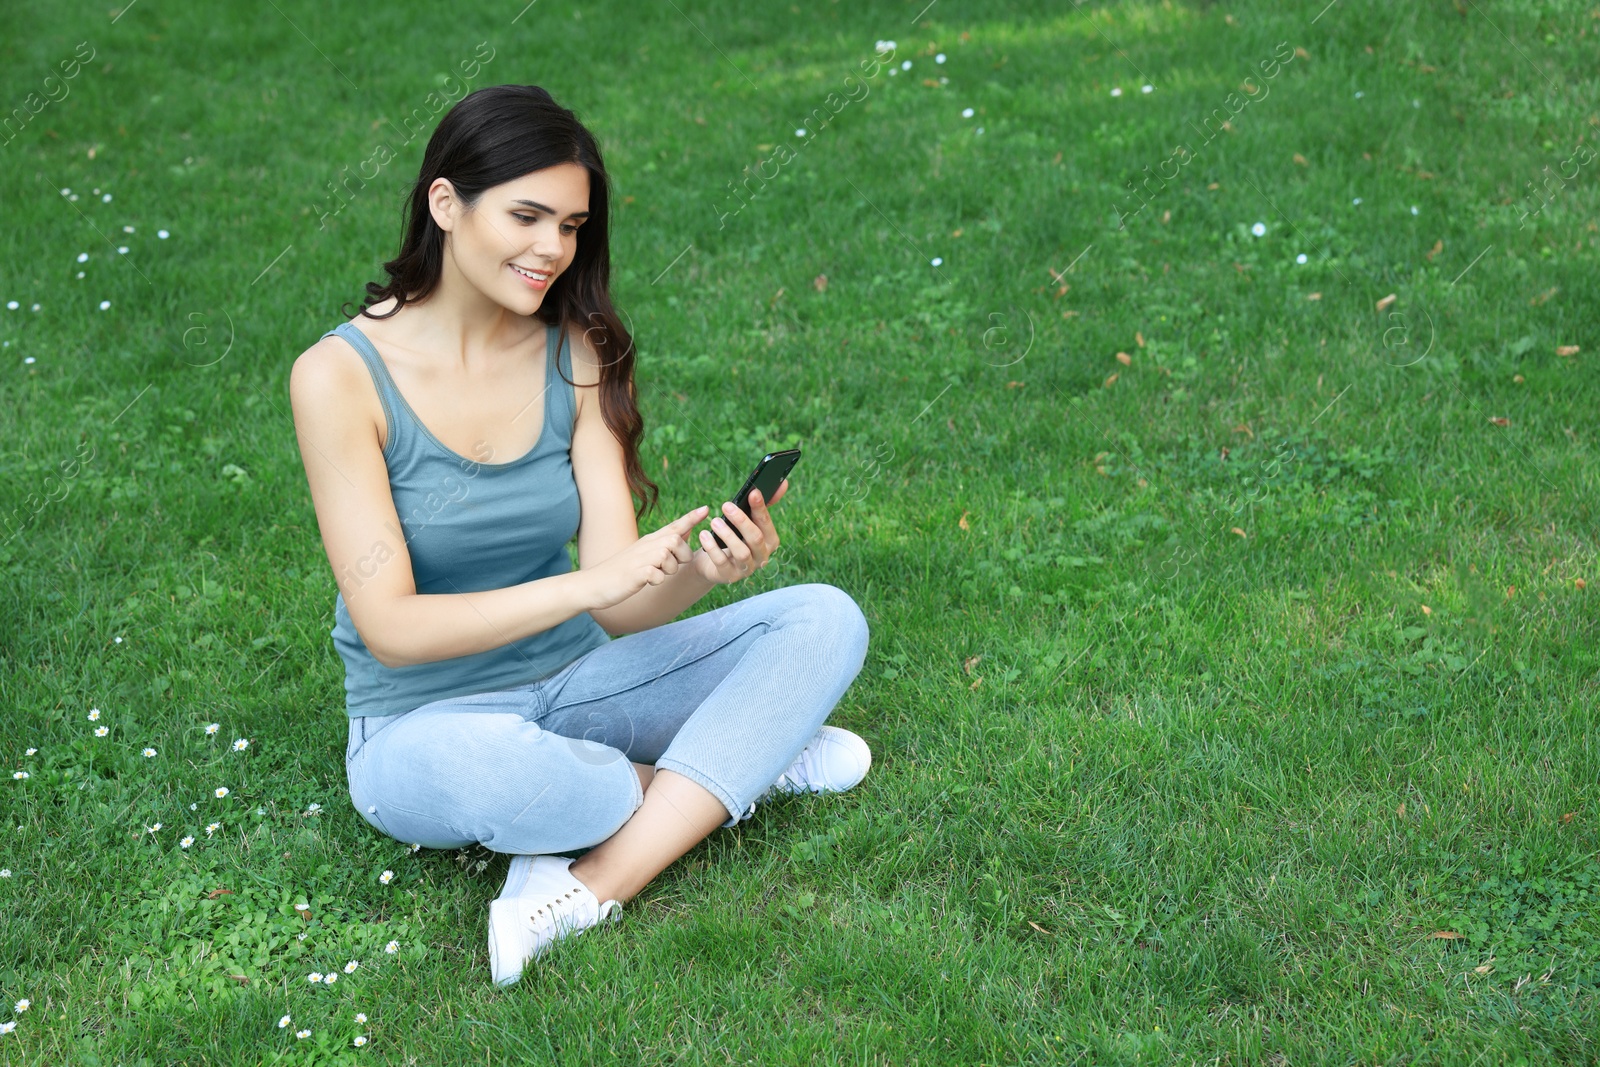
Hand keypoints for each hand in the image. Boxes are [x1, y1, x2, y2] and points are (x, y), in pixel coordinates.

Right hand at [585, 505, 708, 609]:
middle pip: (677, 541)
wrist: (594, 584)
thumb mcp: (643, 554)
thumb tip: (685, 532)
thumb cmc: (621, 571)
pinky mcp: (637, 573)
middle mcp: (646, 545)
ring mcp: (641, 558)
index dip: (691, 518)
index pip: (674, 526)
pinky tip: (645, 581)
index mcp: (650, 541)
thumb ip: (663, 544)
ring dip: (668, 570)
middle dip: (682, 556)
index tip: (707, 508)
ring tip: (653, 575)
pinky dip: (656, 581)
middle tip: (668, 567)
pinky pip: (658, 575)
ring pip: (670, 558)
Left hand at [693, 478, 787, 584]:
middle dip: (741, 520)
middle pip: (755, 539)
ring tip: (714, 521)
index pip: (766, 524)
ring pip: (741, 552)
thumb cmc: (733, 537)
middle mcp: (761, 557)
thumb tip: (783, 483)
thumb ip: (762, 504)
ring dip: (727, 535)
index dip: (760, 508)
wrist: (710, 562)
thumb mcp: (746, 520)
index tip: (752, 493)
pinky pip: (722, 562)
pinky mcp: (729, 576)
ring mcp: (746, 569)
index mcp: (769, 541)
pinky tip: (704, 535)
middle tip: (726, 505)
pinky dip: (712, 547)